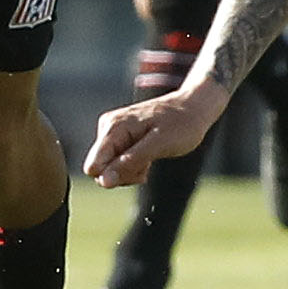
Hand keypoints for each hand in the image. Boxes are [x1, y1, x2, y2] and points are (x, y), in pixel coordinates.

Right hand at [85, 85, 224, 187]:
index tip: (138, 170)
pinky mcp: (121, 138)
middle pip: (100, 170)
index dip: (113, 177)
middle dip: (124, 174)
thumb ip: (130, 162)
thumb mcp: (158, 145)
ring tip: (151, 157)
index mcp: (113, 127)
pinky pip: (118, 162)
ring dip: (131, 170)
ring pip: (109, 168)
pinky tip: (149, 156)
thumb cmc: (181, 125)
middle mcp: (108, 127)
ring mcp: (113, 132)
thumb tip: (103, 181)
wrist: (194, 107)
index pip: (93, 166)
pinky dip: (134, 165)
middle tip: (147, 165)